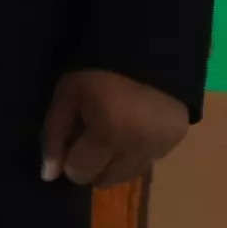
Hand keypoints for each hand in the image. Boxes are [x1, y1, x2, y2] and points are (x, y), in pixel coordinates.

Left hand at [37, 67, 192, 189]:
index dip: (70, 160)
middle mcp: (138, 146)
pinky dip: (135, 153)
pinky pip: (148, 161)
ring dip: (115, 163)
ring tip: (111, 132)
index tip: (71, 141)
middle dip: (92, 165)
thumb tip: (49, 176)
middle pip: (106, 180)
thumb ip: (55, 136)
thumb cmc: (97, 69)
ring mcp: (161, 145)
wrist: (148, 47)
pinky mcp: (177, 140)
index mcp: (108, 133)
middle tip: (90, 137)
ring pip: (128, 175)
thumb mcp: (67, 95)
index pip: (81, 172)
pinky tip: (132, 128)